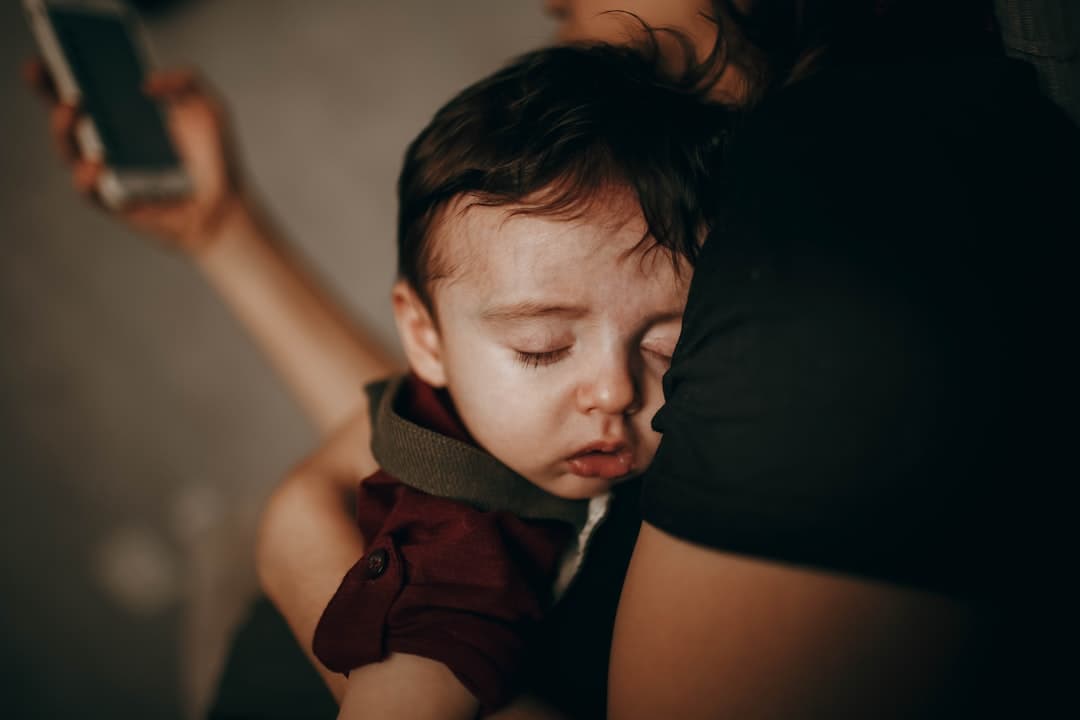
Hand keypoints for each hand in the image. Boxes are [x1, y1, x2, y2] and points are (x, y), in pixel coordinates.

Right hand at [25, 59, 244, 255]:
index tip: (48, 56)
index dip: (58, 71)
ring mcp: (108, 172)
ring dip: (63, 129)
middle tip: (51, 75)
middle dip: (51, 94)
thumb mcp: (208, 107)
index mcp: (124, 115)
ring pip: (70, 150)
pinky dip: (86, 176)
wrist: (228, 203)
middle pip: (67, 115)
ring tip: (71, 110)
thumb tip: (146, 83)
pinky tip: (97, 162)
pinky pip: (89, 190)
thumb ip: (185, 80)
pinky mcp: (113, 202)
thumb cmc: (216, 156)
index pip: (83, 88)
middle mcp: (109, 141)